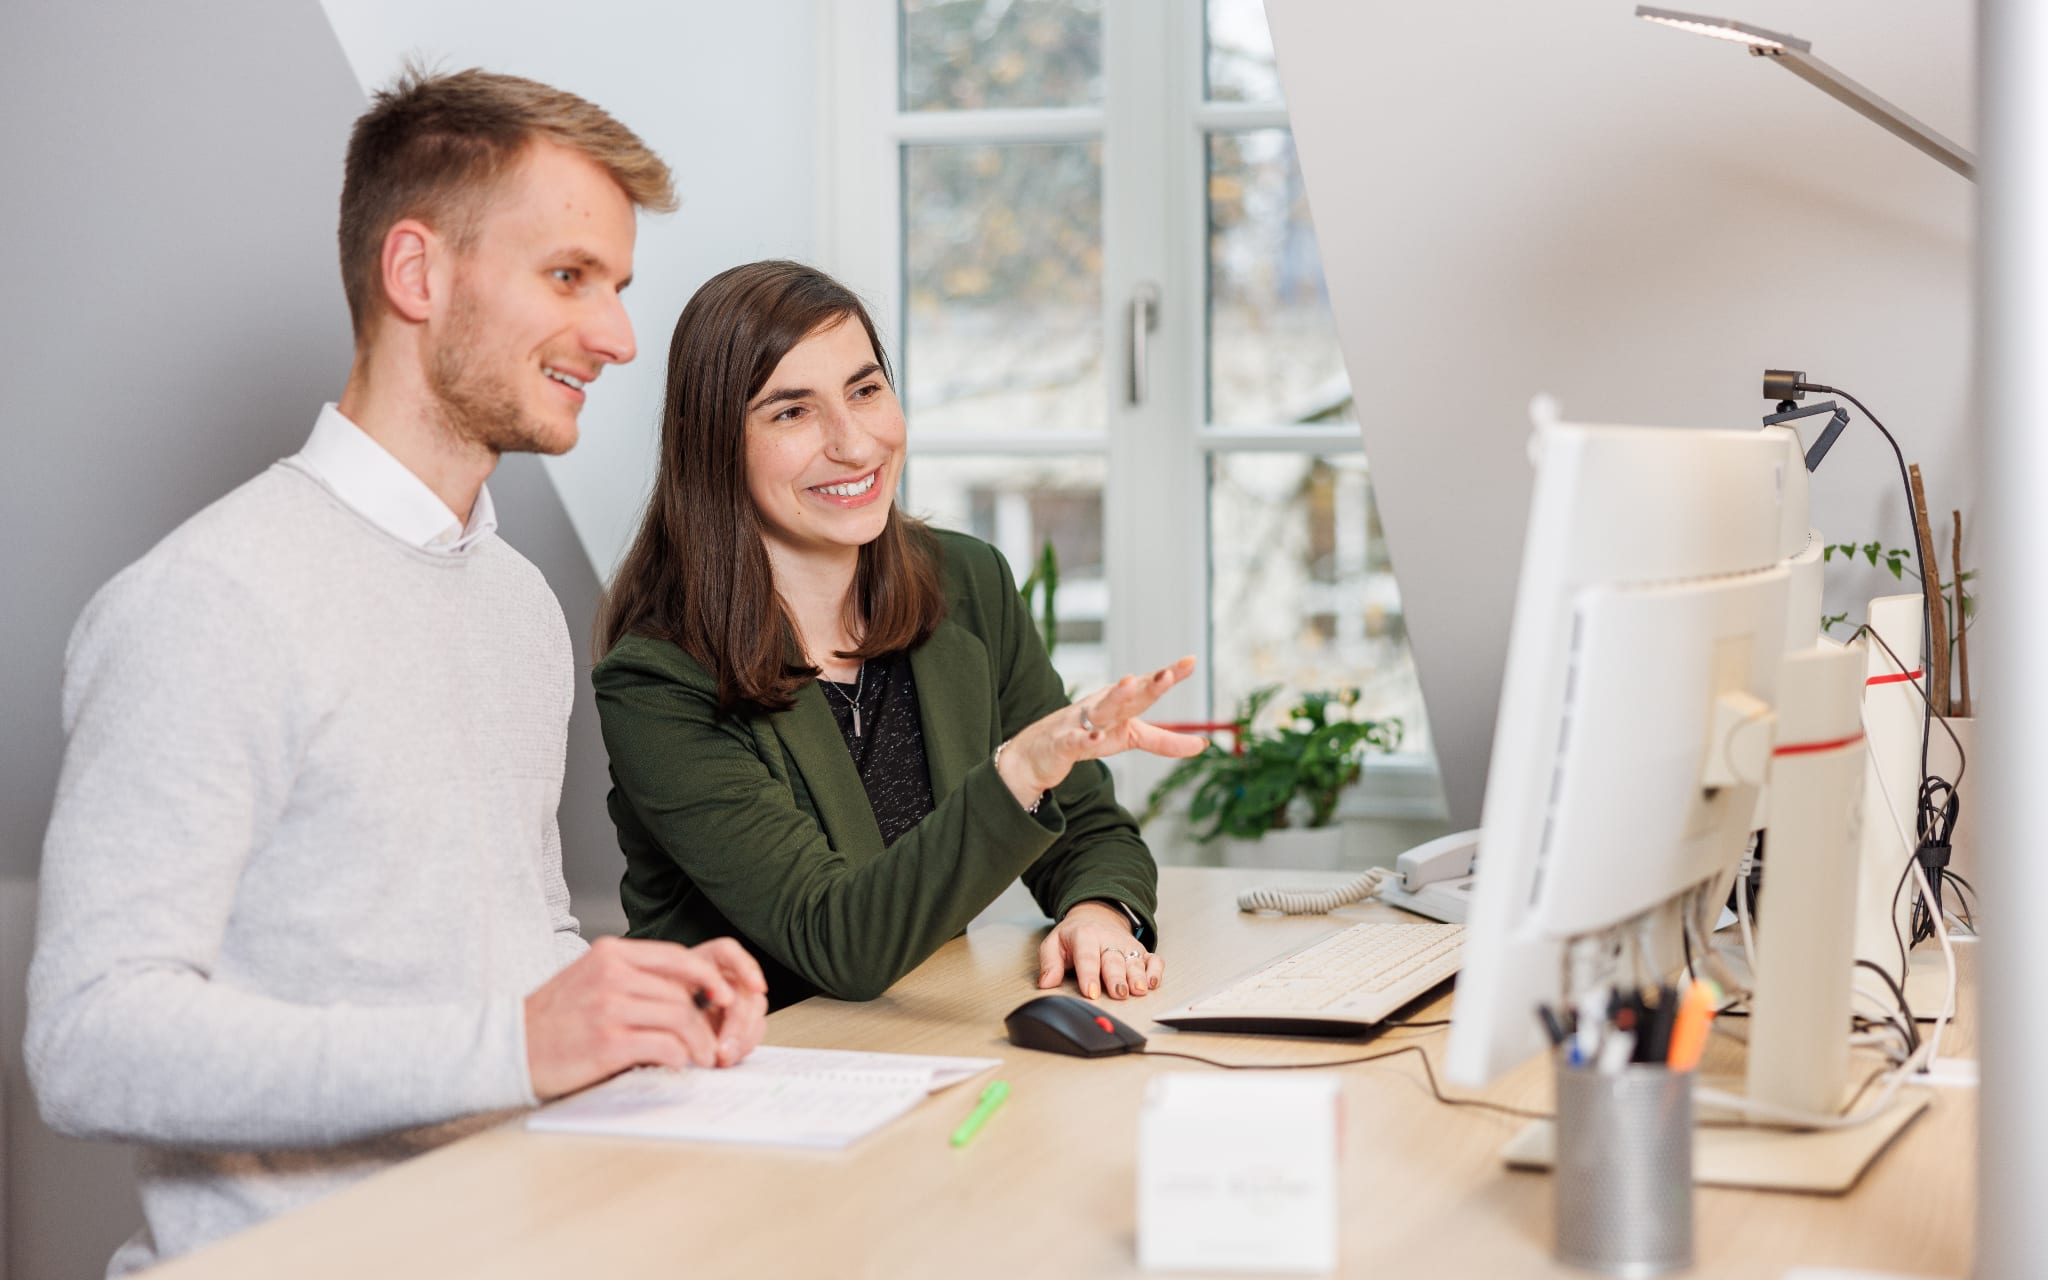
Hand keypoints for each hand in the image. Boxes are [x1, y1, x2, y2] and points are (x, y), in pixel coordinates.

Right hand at [523, 936, 769, 1099]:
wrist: (508, 1047)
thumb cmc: (551, 1019)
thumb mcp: (589, 979)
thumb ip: (630, 978)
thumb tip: (682, 993)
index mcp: (610, 953)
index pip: (676, 957)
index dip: (708, 978)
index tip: (725, 995)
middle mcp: (611, 974)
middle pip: (681, 994)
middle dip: (704, 1022)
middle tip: (712, 1044)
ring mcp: (609, 1007)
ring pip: (679, 1018)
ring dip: (698, 1043)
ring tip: (702, 1059)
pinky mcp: (607, 1042)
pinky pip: (664, 1046)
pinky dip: (679, 1058)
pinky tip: (678, 1066)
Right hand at [996, 655, 1205, 808]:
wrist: (1037, 754)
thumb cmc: (1088, 737)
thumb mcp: (1129, 737)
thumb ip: (1165, 741)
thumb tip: (1203, 744)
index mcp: (1120, 703)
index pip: (1148, 687)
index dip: (1169, 675)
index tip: (1191, 661)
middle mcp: (1102, 706)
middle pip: (1129, 694)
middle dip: (1149, 684)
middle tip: (1169, 674)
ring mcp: (1080, 723)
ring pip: (1101, 708)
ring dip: (1116, 696)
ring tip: (1131, 683)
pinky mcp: (1062, 744)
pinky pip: (1075, 740)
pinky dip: (1085, 738)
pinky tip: (1096, 738)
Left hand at [1037, 901, 1163, 1000]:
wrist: (1095, 916)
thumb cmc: (1074, 936)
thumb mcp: (1054, 944)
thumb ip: (1049, 963)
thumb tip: (1046, 983)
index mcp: (1085, 936)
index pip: (1087, 956)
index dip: (1089, 975)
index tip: (1091, 992)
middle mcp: (1108, 940)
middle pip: (1114, 960)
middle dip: (1117, 978)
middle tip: (1118, 993)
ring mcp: (1126, 946)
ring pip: (1135, 960)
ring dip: (1138, 976)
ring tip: (1139, 990)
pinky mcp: (1141, 952)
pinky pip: (1153, 959)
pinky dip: (1156, 970)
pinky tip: (1153, 983)